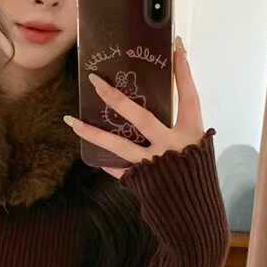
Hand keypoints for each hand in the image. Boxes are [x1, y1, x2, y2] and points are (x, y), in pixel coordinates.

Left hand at [64, 40, 204, 178]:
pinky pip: (117, 168)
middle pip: (140, 116)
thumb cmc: (196, 181)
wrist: (195, 220)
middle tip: (96, 80)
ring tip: (71, 120)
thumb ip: (179, 132)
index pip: (188, 96)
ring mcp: (154, 164)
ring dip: (92, 131)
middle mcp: (172, 147)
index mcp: (192, 135)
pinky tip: (90, 153)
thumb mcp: (196, 152)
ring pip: (118, 144)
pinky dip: (105, 160)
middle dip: (116, 97)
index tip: (177, 47)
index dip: (183, 71)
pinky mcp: (140, 181)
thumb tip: (156, 111)